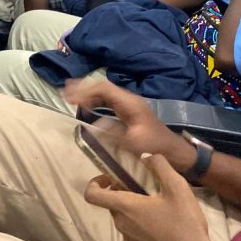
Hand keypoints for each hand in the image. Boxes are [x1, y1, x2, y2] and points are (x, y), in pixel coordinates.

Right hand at [64, 80, 190, 163]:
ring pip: (105, 93)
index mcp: (130, 104)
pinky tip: (85, 106)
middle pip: (103, 87)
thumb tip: (92, 123)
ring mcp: (130, 105)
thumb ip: (112, 132)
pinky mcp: (129, 112)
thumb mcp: (132, 143)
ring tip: (70, 97)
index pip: (104, 90)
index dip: (85, 91)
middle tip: (65, 92)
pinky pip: (108, 101)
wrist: (175, 153)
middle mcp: (129, 100)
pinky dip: (94, 101)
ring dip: (88, 94)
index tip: (70, 98)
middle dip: (83, 88)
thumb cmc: (155, 149)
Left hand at [85, 155, 232, 240]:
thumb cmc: (184, 223)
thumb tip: (145, 156)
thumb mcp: (177, 187)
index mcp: (124, 206)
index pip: (92, 194)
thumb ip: (159, 166)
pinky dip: (141, 225)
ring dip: (133, 210)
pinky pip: (133, 233)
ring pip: (123, 218)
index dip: (95, 182)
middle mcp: (121, 224)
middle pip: (111, 204)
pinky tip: (162, 224)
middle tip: (143, 188)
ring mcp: (129, 240)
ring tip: (156, 206)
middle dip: (122, 193)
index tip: (110, 177)